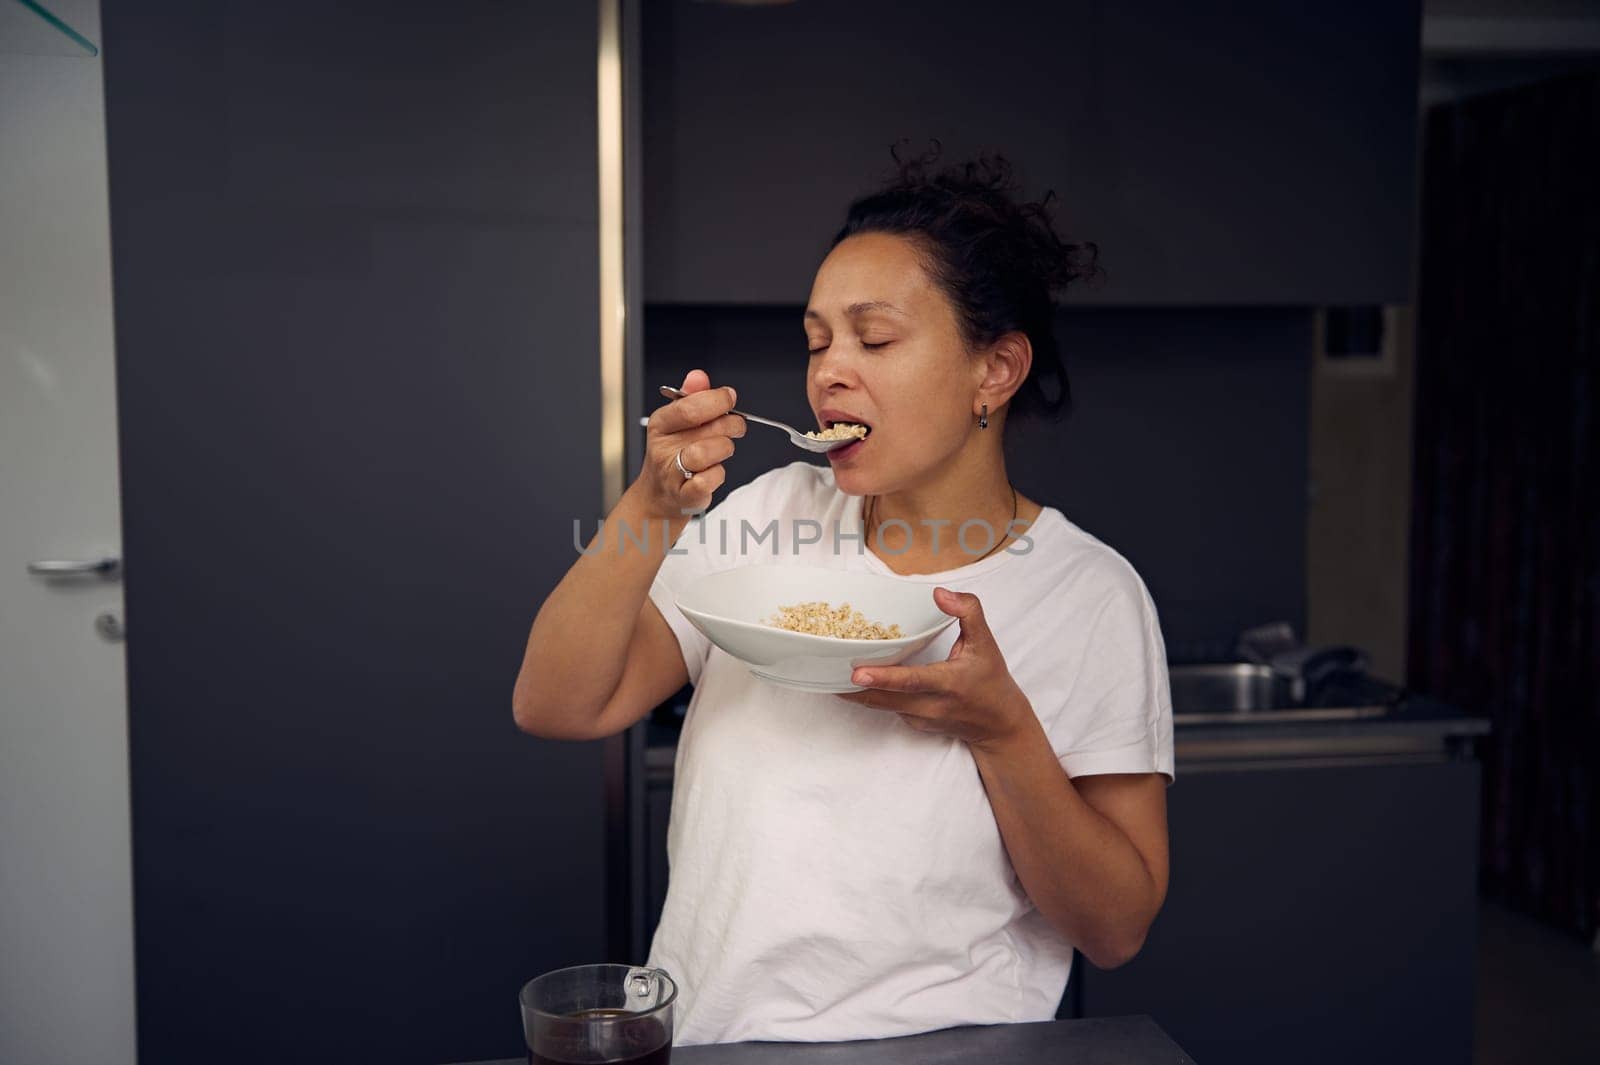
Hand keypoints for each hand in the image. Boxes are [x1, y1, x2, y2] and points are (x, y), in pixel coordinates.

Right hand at [632, 368, 745, 517]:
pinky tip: (714, 470)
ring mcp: (671, 472)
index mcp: (660, 423)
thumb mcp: (676, 420)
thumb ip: (690, 396)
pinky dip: (718, 474)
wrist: (659, 494)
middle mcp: (663, 447)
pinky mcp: (684, 494)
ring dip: (725, 449)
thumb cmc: (673, 454)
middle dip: (731, 424)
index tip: (729, 398)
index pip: (690, 406)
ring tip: (722, 449)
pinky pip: (708, 480)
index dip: (718, 400)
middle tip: (735, 425)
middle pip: (708, 428)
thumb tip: (699, 376)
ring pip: (707, 453)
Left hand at [836, 587, 1033, 750]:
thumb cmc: (991, 680)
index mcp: (949, 683)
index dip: (885, 678)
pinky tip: (854, 681)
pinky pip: (886, 708)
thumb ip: (968, 612)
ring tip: (829, 675)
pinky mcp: (913, 725)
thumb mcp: (986, 643)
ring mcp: (920, 719)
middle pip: (885, 698)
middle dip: (854, 688)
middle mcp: (931, 706)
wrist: (999, 726)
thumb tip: (939, 593)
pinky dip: (870, 696)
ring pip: (880, 706)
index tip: (858, 674)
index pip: (913, 681)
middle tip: (827, 671)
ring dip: (855, 693)